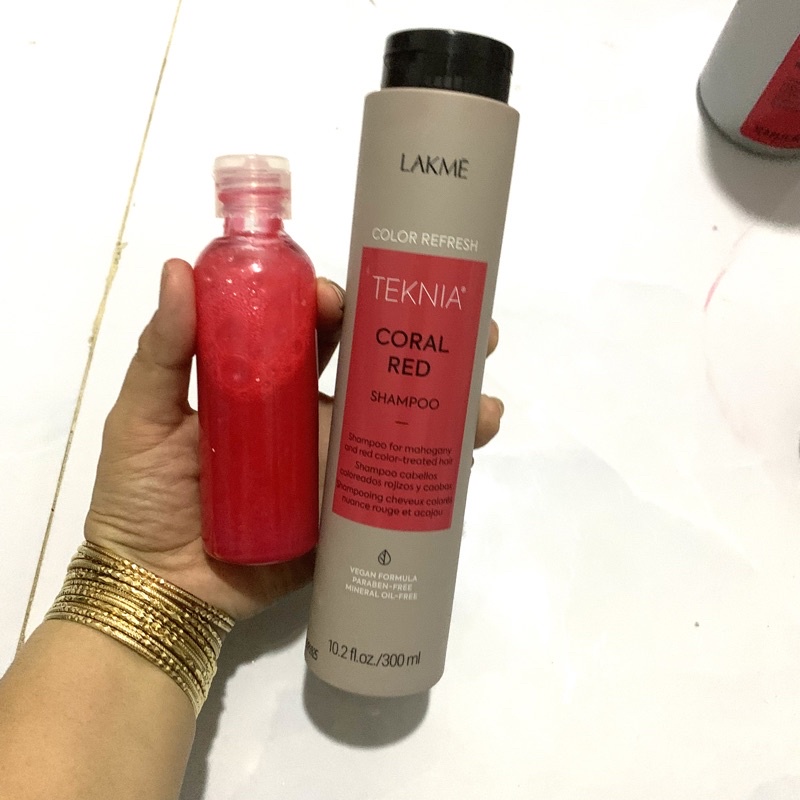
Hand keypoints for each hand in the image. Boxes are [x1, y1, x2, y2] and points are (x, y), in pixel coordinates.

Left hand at [85, 258, 503, 619]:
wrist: (159, 589)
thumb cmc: (142, 496)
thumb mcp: (144, 417)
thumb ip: (162, 351)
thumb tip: (177, 268)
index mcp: (267, 389)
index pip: (311, 336)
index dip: (335, 309)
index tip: (342, 297)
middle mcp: (309, 420)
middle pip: (369, 371)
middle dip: (416, 345)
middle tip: (464, 327)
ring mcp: (332, 468)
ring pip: (395, 424)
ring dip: (446, 403)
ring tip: (483, 398)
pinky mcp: (345, 515)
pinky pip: (396, 486)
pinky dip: (438, 466)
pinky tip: (470, 449)